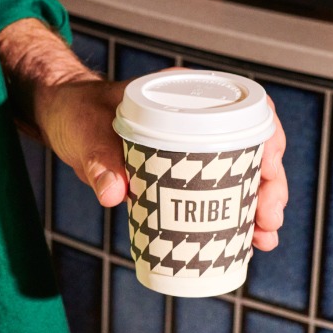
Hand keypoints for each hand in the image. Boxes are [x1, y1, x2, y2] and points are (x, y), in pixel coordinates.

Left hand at [0, 18, 287, 248]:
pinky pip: (217, 188)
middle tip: (268, 220)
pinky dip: (233, 211)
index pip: (248, 108)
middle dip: (270, 185)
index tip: (270, 171)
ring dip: (258, 203)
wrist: (62, 117)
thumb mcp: (84, 135)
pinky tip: (246, 238)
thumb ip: (98, 162)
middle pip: (254, 146)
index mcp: (186, 93)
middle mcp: (199, 115)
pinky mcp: (181, 168)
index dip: (269, 139)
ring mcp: (193, 142)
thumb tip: (115, 195)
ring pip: (241, 171)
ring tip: (264, 238)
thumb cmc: (74, 114)